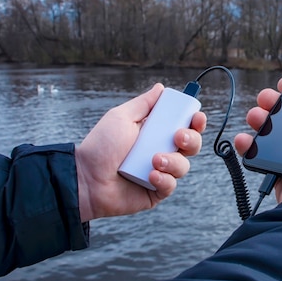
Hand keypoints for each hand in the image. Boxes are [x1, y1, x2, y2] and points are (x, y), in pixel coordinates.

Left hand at [75, 83, 205, 221]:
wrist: (85, 177)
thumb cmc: (100, 146)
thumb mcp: (122, 117)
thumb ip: (143, 103)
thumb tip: (161, 88)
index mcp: (156, 133)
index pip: (185, 125)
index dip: (195, 121)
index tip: (196, 117)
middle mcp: (162, 151)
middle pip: (192, 145)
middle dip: (192, 139)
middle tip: (179, 137)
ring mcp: (160, 172)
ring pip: (183, 166)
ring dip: (173, 161)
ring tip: (154, 159)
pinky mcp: (156, 192)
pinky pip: (171, 185)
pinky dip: (164, 179)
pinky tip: (150, 175)